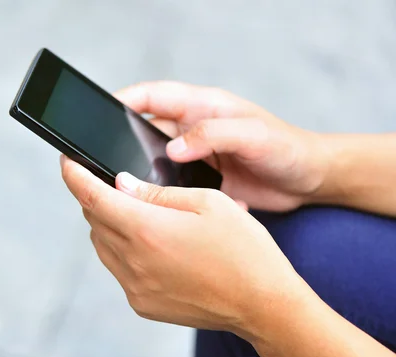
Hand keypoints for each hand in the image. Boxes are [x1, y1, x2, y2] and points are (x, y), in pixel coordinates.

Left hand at [60, 155, 311, 337]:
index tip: (66, 161)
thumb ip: (157, 192)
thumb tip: (121, 183)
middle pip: (94, 219)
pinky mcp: (141, 304)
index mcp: (146, 229)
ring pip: (102, 244)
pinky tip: (148, 243)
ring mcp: (135, 287)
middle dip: (95, 196)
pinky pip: (117, 269)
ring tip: (134, 212)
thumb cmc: (243, 249)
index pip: (91, 196)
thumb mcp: (207, 203)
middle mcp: (133, 261)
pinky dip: (121, 250)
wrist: (263, 305)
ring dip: (108, 223)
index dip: (74, 175)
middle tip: (111, 183)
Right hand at [115, 81, 329, 211]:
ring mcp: (194, 156)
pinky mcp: (199, 181)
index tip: (100, 114)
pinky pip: (170, 185)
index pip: (153, 96)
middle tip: (103, 161)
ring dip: (140, 172)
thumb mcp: (253, 135)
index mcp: (201, 107)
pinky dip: (163, 195)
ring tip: (125, 188)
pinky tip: (160, 207)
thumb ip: (213, 135)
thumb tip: (173, 148)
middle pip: (144, 130)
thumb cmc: (287, 149)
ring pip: (153, 160)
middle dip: (122, 142)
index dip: (124, 100)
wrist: (309, 181)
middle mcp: (192, 129)